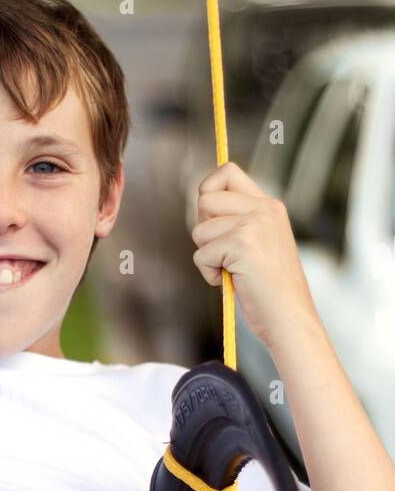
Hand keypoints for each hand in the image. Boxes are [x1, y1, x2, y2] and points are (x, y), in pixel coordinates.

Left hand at [191, 161, 316, 347]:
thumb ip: (236, 220)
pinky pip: (201, 255)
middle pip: (205, 197)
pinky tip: (232, 281)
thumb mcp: (257, 244)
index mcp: (270, 206)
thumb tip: (200, 201)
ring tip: (232, 271)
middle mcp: (264, 209)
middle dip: (203, 229)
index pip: (227, 171)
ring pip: (199, 230)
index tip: (211, 218)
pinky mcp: (242, 244)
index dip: (208, 191)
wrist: (290, 318)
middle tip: (223, 252)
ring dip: (207, 256)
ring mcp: (254, 225)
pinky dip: (209, 273)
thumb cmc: (269, 289)